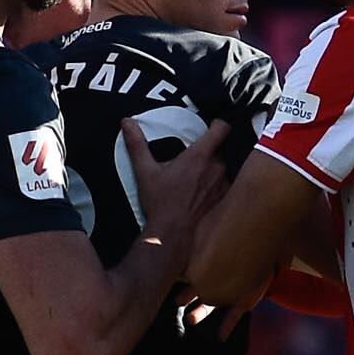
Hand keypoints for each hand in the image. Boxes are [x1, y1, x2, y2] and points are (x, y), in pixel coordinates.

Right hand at [126, 117, 230, 246]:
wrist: (172, 231)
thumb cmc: (160, 202)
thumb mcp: (145, 171)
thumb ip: (137, 144)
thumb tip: (128, 123)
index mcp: (199, 156)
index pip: (222, 129)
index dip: (219, 123)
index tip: (211, 124)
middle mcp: (216, 167)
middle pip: (221, 147)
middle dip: (211, 148)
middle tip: (196, 154)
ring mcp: (222, 182)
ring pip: (224, 164)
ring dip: (214, 165)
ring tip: (198, 172)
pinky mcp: (223, 196)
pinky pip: (225, 181)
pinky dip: (217, 180)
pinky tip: (202, 187)